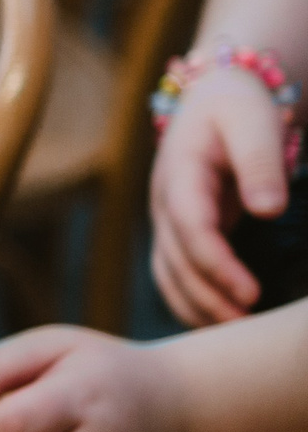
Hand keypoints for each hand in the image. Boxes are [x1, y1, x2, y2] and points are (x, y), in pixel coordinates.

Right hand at [152, 67, 291, 326]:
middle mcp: (164, 202)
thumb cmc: (239, 105)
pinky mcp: (178, 232)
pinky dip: (192, 302)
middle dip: (209, 297)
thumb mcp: (253, 120)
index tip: (250, 294)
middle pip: (176, 261)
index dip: (216, 264)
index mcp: (179, 172)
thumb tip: (267, 209)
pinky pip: (175, 275)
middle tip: (250, 328)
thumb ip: (261, 161)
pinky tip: (219, 323)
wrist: (215, 97)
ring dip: (196, 307)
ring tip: (236, 334)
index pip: (190, 227)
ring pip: (168, 274)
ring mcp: (166, 219)